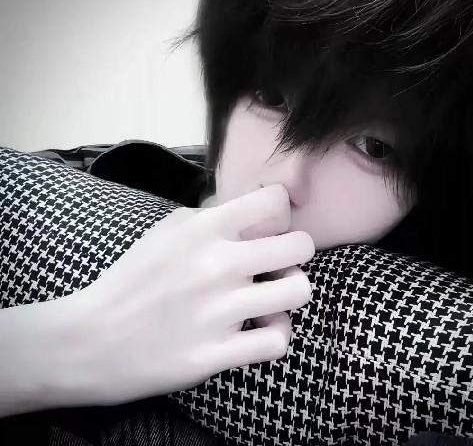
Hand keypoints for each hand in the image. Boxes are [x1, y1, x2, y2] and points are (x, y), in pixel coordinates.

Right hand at [55, 183, 314, 407]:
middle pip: (301, 245)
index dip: (281, 213)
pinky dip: (274, 335)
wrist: (89, 339)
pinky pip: (278, 342)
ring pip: (299, 291)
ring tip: (270, 300)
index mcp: (204, 228)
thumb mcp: (166, 231)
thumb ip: (211, 218)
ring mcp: (220, 311)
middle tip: (276, 265)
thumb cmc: (130, 279)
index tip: (270, 228)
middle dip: (294, 253)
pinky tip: (258, 331)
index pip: (276, 201)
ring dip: (288, 295)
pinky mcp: (216, 354)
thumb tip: (253, 214)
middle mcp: (218, 264)